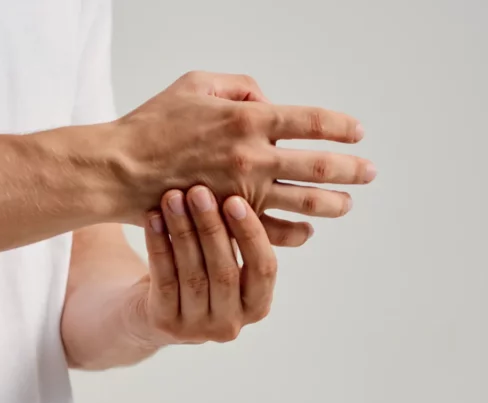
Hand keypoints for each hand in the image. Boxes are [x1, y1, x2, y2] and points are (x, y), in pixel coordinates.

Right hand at [110, 72, 376, 237]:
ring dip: (333, 204)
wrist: (118, 169)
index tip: (357, 132)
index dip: (341, 127)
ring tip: (348, 203)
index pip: (312, 121)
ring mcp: (242, 194)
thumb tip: (269, 102)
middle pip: (319, 166)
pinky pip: (273, 232)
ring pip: (304, 203)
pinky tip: (309, 231)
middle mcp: (252, 157)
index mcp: (247, 120)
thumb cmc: (153, 124)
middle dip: (352, 169)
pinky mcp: (227, 221)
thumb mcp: (195, 84)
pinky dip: (296, 233)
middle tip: (370, 172)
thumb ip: (240, 88)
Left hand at [123, 185, 283, 347]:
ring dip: (182, 231)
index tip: (235, 199)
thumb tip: (259, 185)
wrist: (149, 309)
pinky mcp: (164, 324)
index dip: (250, 234)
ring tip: (172, 197)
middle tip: (198, 191)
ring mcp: (196, 330)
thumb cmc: (198, 273)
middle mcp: (231, 324)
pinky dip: (158, 245)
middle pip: (225, 272)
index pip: (264, 269)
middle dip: (211, 228)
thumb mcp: (224, 257)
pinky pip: (163, 280)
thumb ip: (240, 235)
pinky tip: (153, 218)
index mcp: (257, 306)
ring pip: (192, 275)